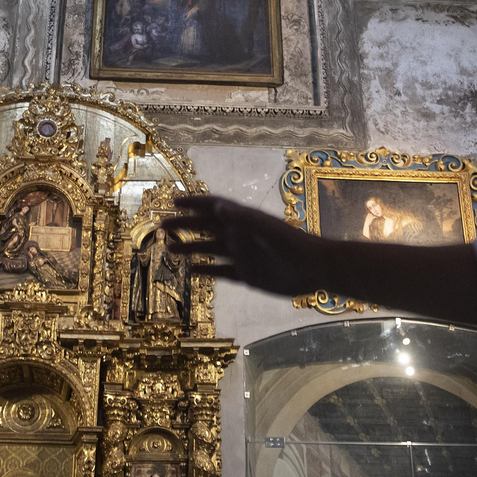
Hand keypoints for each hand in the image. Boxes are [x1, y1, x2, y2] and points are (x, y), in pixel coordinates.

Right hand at [160, 195, 335, 297]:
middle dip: (184, 226)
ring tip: (170, 249)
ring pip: (210, 251)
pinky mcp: (247, 275)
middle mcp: (240, 235)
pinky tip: (192, 272)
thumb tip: (218, 206)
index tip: (174, 201)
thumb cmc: (294, 245)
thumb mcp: (268, 229)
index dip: (195, 203)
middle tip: (162, 227)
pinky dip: (207, 271)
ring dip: (191, 248)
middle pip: (207, 228)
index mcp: (244, 220)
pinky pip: (222, 272)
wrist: (314, 269)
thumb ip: (243, 219)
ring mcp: (242, 256)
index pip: (214, 208)